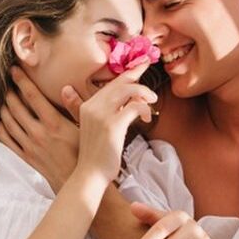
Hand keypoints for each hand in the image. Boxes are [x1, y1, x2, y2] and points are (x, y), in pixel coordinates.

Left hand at [0, 67, 80, 192]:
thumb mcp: (86, 128)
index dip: (22, 81)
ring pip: (8, 122)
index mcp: (53, 123)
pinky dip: (1, 129)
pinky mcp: (26, 156)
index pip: (32, 96)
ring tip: (3, 99)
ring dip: (4, 108)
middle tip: (6, 82)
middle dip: (9, 92)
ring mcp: (30, 146)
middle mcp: (38, 133)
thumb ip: (76, 107)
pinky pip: (7, 140)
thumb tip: (65, 87)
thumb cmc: (86, 152)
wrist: (79, 180)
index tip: (14, 70)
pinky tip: (0, 122)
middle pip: (16, 107)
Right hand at [75, 61, 156, 182]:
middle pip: (119, 83)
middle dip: (137, 73)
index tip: (140, 64)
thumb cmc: (96, 154)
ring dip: (143, 92)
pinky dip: (144, 108)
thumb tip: (123, 102)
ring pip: (128, 90)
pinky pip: (135, 106)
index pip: (110, 83)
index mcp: (87, 106)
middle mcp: (92, 106)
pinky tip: (146, 117)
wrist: (89, 174)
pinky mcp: (113, 125)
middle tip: (149, 67)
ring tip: (151, 100)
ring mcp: (102, 115)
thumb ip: (105, 113)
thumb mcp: (95, 129)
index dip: (126, 73)